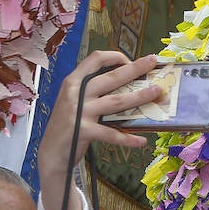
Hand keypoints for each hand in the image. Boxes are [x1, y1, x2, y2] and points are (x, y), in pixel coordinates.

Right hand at [38, 52, 164, 209]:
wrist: (50, 152)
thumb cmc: (68, 126)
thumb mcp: (74, 102)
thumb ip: (91, 92)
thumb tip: (122, 86)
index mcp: (73, 82)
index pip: (94, 59)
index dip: (114, 56)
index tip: (130, 60)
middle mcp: (75, 93)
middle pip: (111, 77)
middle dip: (135, 68)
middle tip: (152, 61)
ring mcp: (80, 111)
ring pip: (116, 102)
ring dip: (140, 96)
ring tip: (157, 92)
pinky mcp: (84, 131)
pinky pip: (111, 134)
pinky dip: (128, 138)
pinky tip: (142, 141)